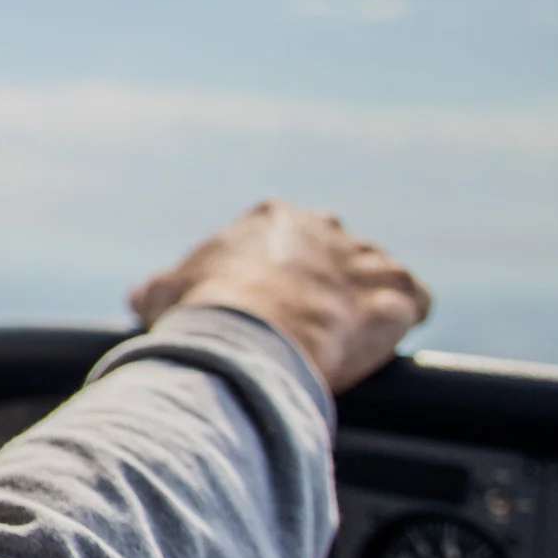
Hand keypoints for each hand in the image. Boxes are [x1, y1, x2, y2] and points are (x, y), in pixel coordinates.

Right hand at [129, 201, 431, 392]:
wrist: (247, 336)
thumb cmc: (201, 312)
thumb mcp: (161, 294)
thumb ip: (158, 290)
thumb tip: (142, 299)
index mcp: (270, 219)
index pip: (285, 237)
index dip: (279, 272)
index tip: (270, 302)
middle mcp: (323, 227)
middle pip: (336, 248)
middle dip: (326, 279)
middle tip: (308, 321)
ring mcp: (362, 259)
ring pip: (379, 270)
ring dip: (369, 298)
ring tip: (350, 334)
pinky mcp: (393, 294)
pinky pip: (415, 301)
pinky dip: (406, 318)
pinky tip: (389, 339)